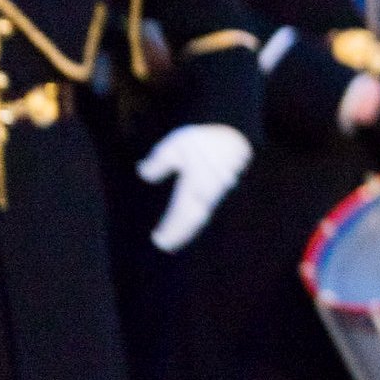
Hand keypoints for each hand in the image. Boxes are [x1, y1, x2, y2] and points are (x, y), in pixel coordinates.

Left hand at [138, 123, 252, 251]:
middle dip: (179, 234)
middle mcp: (205, 193)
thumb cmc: (204, 138)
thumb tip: (142, 173)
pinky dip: (200, 215)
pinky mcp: (225, 187)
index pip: (178, 213)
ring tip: (178, 236)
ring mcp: (217, 192)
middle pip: (191, 220)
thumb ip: (159, 161)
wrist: (237, 133)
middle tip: (167, 246)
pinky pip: (210, 206)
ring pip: (202, 215)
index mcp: (191, 185)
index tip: (158, 240)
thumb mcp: (175, 145)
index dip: (169, 228)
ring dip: (189, 227)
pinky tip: (196, 215)